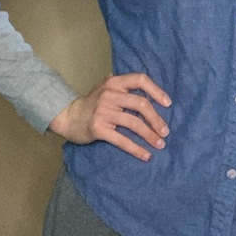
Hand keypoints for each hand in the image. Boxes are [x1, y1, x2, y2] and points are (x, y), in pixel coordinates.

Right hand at [49, 73, 171, 160]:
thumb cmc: (92, 104)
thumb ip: (125, 89)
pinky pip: (122, 140)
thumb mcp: (107, 89)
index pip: (140, 79)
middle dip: (157, 119)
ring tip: (160, 144)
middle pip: (141, 104)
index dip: (156, 91)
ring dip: (150, 135)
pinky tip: (146, 155)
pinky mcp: (98, 129)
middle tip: (165, 131)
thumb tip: (154, 98)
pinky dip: (136, 149)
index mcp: (114, 82)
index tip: (168, 104)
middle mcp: (109, 94)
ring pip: (134, 123)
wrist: (67, 116)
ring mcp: (103, 111)